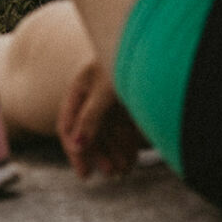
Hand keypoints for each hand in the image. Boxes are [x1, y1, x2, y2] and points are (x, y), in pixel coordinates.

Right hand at [57, 59, 144, 179]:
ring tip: (124, 172)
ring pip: (108, 134)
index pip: (68, 125)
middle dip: (99, 155)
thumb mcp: (104, 89)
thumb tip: (77, 146)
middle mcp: (93, 94)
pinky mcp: (127, 103)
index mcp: (80, 87)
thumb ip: (90, 117)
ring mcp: (111, 99)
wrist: (154, 47)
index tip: (85, 174)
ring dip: (114, 154)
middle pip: (89, 132)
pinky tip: (132, 161)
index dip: (74, 151)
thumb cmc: (124, 60)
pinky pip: (122, 129)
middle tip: (111, 174)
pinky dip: (126, 146)